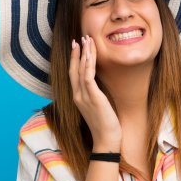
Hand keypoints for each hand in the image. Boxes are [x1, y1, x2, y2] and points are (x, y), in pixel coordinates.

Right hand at [68, 35, 121, 150]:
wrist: (106, 141)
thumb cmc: (105, 127)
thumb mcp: (98, 108)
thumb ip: (95, 97)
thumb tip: (99, 88)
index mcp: (78, 98)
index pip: (74, 75)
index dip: (75, 60)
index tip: (77, 47)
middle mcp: (78, 96)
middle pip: (73, 69)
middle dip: (76, 53)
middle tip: (79, 38)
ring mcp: (83, 96)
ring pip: (80, 70)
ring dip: (83, 53)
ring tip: (86, 40)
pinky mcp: (93, 97)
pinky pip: (88, 76)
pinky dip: (88, 64)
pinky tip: (90, 54)